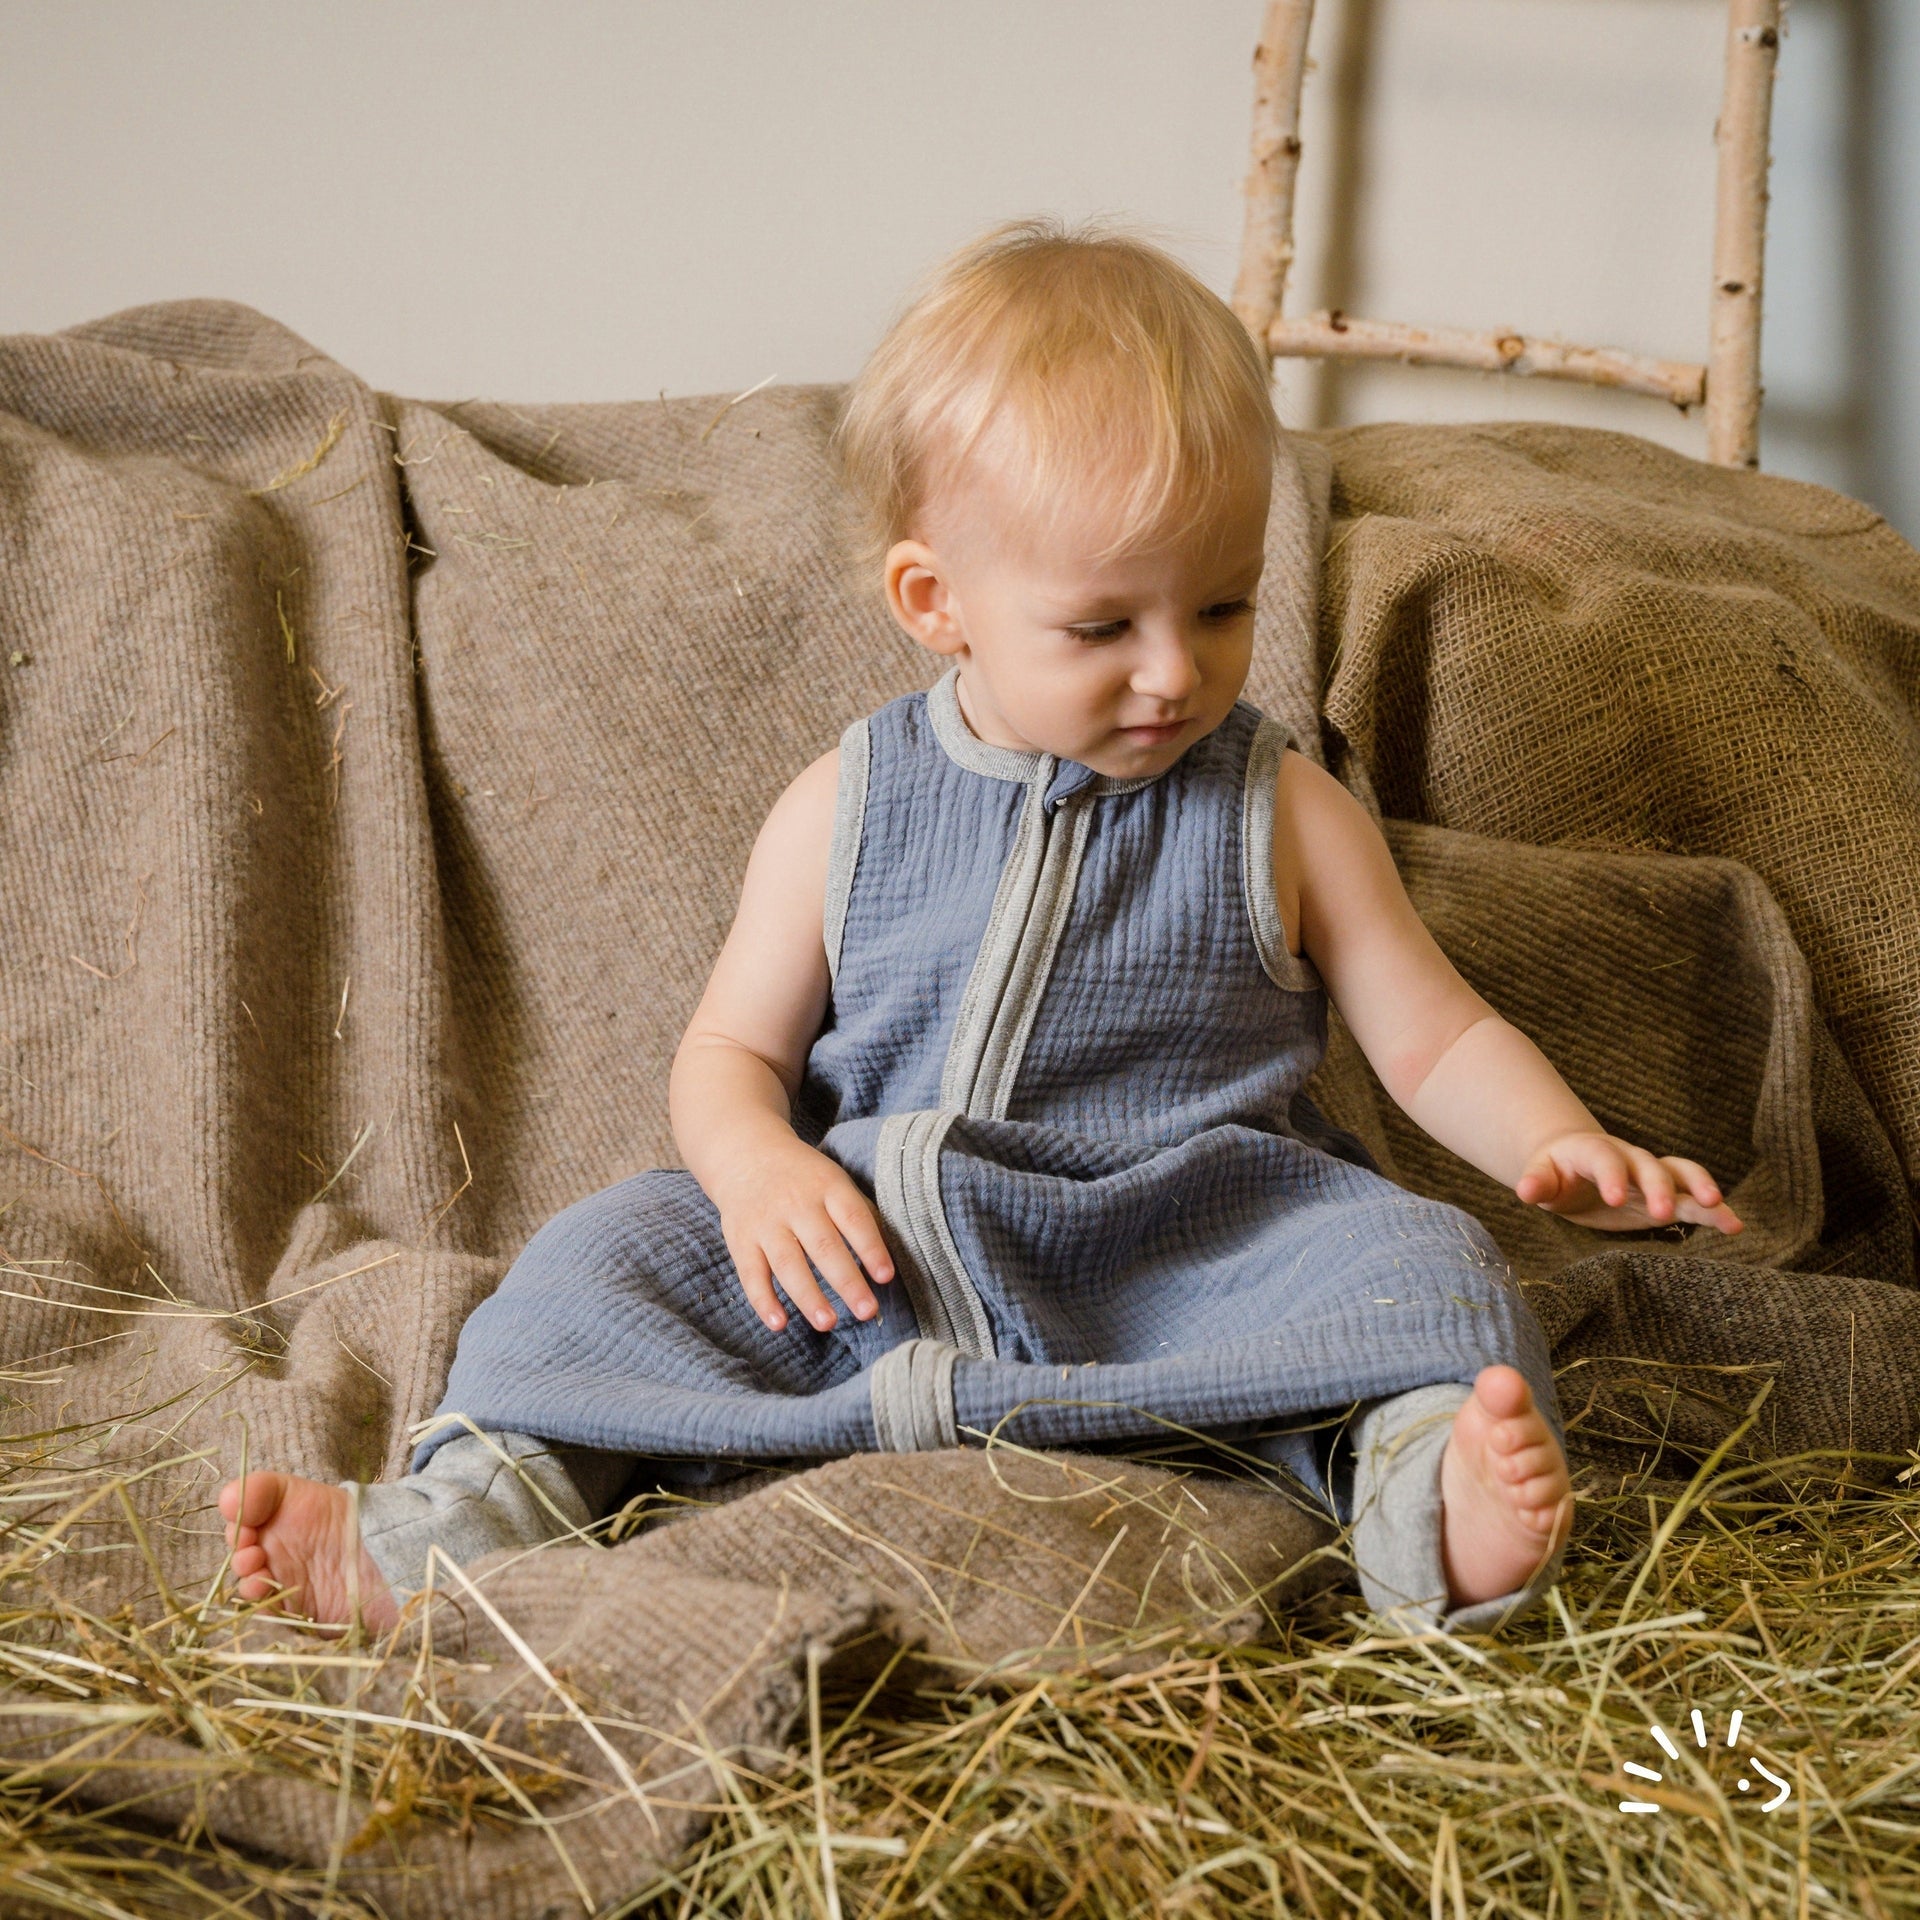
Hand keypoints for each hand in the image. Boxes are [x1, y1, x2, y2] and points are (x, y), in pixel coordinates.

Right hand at [709, 1137, 895, 1332]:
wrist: (746, 1154)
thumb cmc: (804, 1177)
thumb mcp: (834, 1181)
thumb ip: (858, 1214)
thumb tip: (886, 1258)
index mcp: (827, 1186)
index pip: (854, 1219)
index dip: (871, 1248)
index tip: (886, 1277)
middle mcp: (796, 1204)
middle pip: (823, 1246)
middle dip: (847, 1281)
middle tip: (866, 1311)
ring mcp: (766, 1223)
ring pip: (788, 1264)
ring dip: (808, 1297)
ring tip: (828, 1323)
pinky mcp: (741, 1241)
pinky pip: (751, 1275)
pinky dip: (763, 1301)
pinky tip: (779, 1324)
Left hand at [1516, 1131, 1743, 1234]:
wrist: (1575, 1163)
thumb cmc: (1555, 1171)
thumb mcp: (1541, 1175)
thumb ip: (1537, 1181)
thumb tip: (1525, 1190)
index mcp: (1594, 1151)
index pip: (1604, 1159)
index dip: (1610, 1175)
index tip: (1613, 1198)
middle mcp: (1629, 1159)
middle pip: (1649, 1167)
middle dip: (1657, 1187)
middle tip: (1662, 1211)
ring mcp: (1651, 1176)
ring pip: (1682, 1175)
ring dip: (1700, 1190)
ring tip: (1721, 1210)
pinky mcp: (1666, 1196)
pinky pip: (1694, 1200)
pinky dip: (1714, 1211)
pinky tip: (1734, 1226)